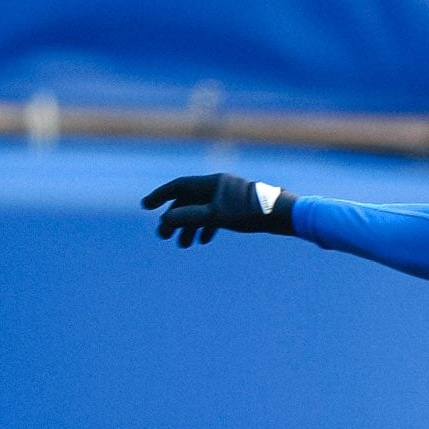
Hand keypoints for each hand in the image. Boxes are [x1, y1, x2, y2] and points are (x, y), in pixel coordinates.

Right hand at [142, 173, 295, 246]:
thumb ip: (188, 217)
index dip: (160, 196)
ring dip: (190, 227)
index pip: (178, 186)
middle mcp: (218, 186)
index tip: (146, 207)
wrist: (282, 215)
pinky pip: (215, 216)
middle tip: (163, 236)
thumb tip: (164, 221)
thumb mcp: (215, 217)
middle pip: (188, 200)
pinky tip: (202, 241)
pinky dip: (206, 228)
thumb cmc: (250, 213)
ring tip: (183, 245)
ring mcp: (228, 197)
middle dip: (174, 218)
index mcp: (211, 182)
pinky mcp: (238, 208)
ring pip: (201, 211)